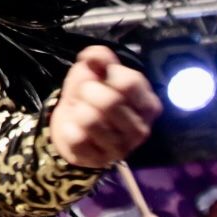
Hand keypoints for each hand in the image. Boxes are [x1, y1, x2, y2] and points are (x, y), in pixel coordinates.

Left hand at [48, 45, 161, 167]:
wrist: (74, 125)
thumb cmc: (92, 95)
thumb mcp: (96, 71)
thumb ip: (99, 57)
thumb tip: (93, 55)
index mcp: (148, 104)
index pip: (129, 83)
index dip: (108, 73)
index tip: (101, 75)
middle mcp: (141, 129)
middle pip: (110, 101)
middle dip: (88, 90)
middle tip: (85, 92)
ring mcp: (122, 148)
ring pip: (91, 120)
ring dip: (78, 109)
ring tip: (80, 110)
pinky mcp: (100, 161)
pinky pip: (77, 139)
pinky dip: (69, 129)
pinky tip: (74, 128)